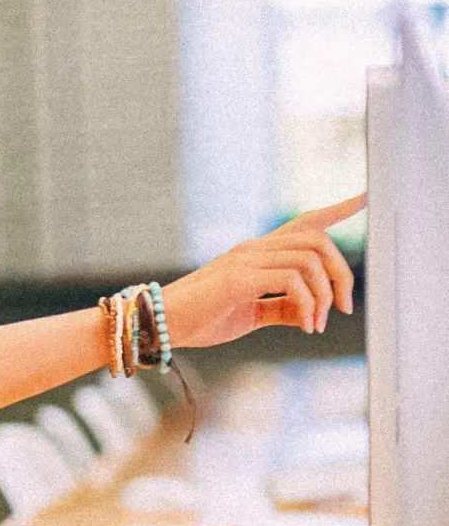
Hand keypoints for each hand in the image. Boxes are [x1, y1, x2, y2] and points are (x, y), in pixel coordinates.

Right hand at [162, 193, 363, 347]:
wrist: (160, 324)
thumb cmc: (201, 319)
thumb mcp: (250, 315)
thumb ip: (281, 308)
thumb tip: (311, 312)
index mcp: (256, 253)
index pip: (303, 222)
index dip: (337, 209)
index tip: (365, 198)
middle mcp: (254, 249)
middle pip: (317, 239)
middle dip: (341, 274)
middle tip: (342, 309)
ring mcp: (246, 260)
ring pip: (309, 259)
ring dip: (325, 295)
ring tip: (316, 325)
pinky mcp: (239, 278)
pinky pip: (291, 281)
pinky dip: (307, 305)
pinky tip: (304, 326)